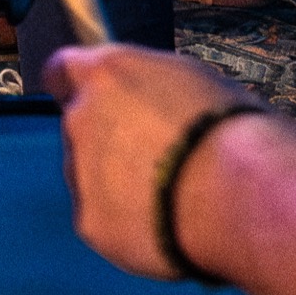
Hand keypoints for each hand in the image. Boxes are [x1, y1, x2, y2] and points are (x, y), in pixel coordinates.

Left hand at [46, 44, 254, 277]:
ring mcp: (81, 172)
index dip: (77, 85)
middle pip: (78, 126)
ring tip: (164, 196)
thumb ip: (149, 86)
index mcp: (107, 73)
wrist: (234, 191)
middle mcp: (82, 118)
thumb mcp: (189, 78)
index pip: (61, 70)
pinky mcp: (89, 222)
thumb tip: (146, 98)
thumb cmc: (228, 127)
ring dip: (112, 181)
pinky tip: (160, 224)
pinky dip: (122, 222)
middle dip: (105, 138)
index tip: (98, 99)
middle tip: (151, 156)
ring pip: (86, 175)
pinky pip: (100, 218)